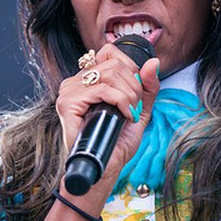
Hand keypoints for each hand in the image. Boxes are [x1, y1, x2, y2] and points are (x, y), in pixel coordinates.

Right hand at [56, 43, 159, 195]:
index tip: (135, 93)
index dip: (130, 68)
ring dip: (129, 95)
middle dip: (134, 86)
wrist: (105, 168)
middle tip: (134, 108)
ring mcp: (69, 91)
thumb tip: (153, 62)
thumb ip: (148, 87)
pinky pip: (102, 89)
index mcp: (89, 79)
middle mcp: (76, 81)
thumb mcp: (139, 110)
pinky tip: (123, 115)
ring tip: (129, 113)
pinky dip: (120, 101)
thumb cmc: (116, 143)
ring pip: (110, 73)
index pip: (110, 52)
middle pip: (114, 62)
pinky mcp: (67, 103)